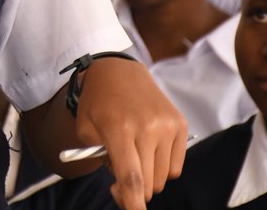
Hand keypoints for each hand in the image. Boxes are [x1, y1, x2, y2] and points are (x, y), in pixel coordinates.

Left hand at [73, 57, 187, 209]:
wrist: (118, 69)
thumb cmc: (97, 103)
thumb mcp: (86, 131)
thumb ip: (102, 163)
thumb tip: (125, 192)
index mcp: (119, 128)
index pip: (130, 176)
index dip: (132, 202)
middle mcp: (147, 127)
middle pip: (147, 183)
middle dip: (133, 190)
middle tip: (117, 181)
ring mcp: (167, 125)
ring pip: (163, 178)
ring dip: (148, 178)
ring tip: (133, 158)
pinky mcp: (180, 124)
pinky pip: (176, 167)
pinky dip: (162, 168)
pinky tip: (148, 149)